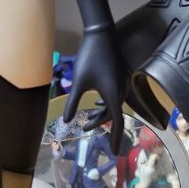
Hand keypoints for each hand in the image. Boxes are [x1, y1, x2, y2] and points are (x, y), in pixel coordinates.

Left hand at [65, 26, 128, 148]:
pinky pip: (114, 97)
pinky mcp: (119, 78)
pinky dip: (104, 104)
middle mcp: (121, 91)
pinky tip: (94, 104)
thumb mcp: (78, 82)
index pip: (116, 122)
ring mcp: (122, 84)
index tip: (114, 152)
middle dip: (100, 124)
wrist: (101, 34)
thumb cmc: (89, 57)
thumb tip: (66, 121)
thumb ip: (73, 103)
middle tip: (84, 129)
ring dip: (100, 114)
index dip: (114, 138)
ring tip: (85, 121)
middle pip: (113, 115)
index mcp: (113, 95)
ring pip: (113, 106)